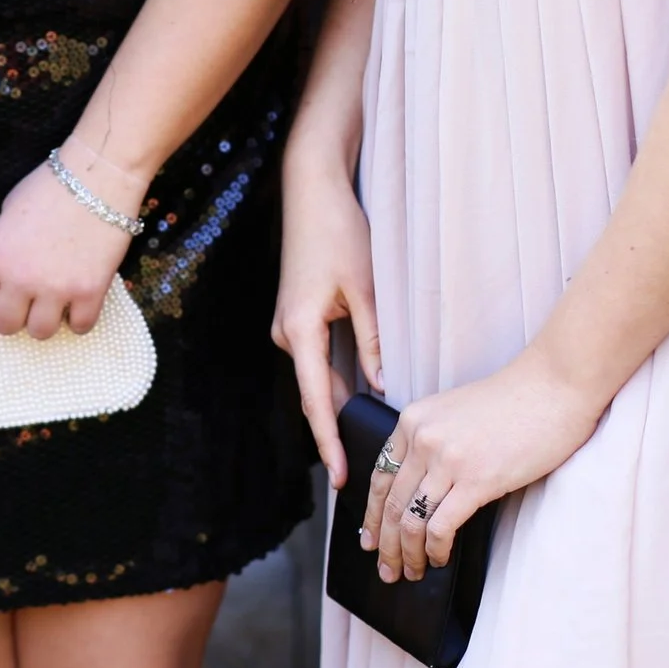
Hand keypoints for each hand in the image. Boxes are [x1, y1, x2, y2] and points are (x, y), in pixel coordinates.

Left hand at [0, 141, 140, 338]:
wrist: (98, 177)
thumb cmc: (50, 186)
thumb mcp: (8, 212)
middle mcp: (21, 278)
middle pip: (4, 325)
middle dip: (12, 315)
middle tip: (24, 301)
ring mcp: (57, 289)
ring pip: (40, 333)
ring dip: (44, 320)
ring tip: (52, 303)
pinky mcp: (90, 292)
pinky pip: (79, 327)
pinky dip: (78, 319)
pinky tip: (78, 302)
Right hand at [271, 150, 381, 486]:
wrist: (311, 191)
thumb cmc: (339, 233)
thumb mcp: (366, 289)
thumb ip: (374, 341)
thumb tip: (382, 386)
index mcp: (300, 330)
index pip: (316, 400)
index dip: (329, 441)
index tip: (342, 476)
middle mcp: (286, 334)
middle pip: (314, 394)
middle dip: (336, 429)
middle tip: (364, 467)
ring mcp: (288, 326)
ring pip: (316, 377)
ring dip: (339, 403)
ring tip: (366, 435)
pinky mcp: (296, 316)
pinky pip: (315, 359)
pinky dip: (334, 379)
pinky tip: (358, 391)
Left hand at [362, 354, 603, 583]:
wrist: (553, 385)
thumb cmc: (515, 401)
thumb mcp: (456, 412)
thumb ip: (433, 441)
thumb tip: (423, 488)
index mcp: (413, 421)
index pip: (381, 477)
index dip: (372, 515)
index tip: (369, 539)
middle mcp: (422, 439)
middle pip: (392, 504)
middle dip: (386, 544)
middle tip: (387, 570)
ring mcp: (447, 460)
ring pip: (411, 520)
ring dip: (408, 554)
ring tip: (413, 573)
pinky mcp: (476, 480)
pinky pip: (441, 526)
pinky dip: (436, 549)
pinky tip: (440, 559)